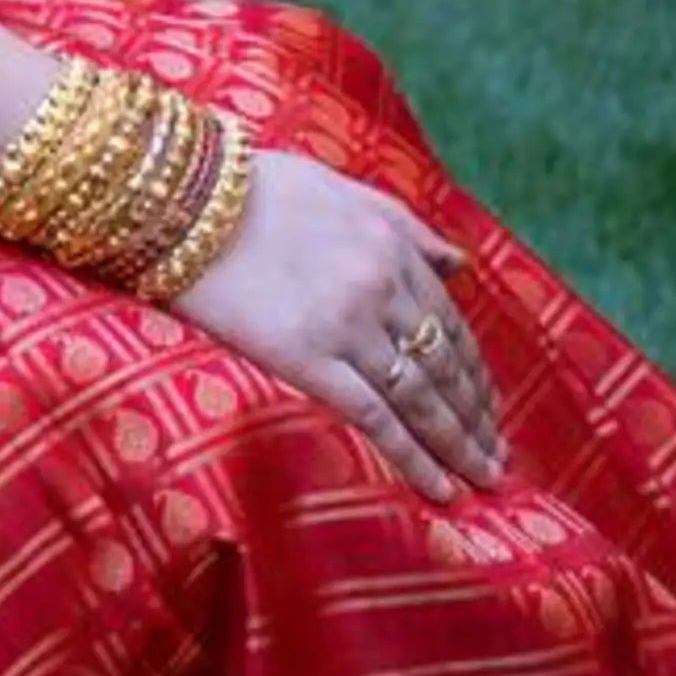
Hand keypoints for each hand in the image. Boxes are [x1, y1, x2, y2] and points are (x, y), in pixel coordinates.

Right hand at [163, 148, 507, 502]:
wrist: (177, 199)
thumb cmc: (250, 189)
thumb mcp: (341, 190)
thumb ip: (405, 225)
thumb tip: (459, 263)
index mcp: (391, 246)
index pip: (450, 323)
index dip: (475, 373)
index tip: (489, 409)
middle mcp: (381, 288)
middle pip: (445, 366)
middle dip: (477, 418)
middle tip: (497, 460)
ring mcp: (347, 326)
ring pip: (422, 398)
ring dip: (459, 445)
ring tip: (482, 480)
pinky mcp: (306, 357)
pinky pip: (375, 417)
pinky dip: (414, 456)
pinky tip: (439, 486)